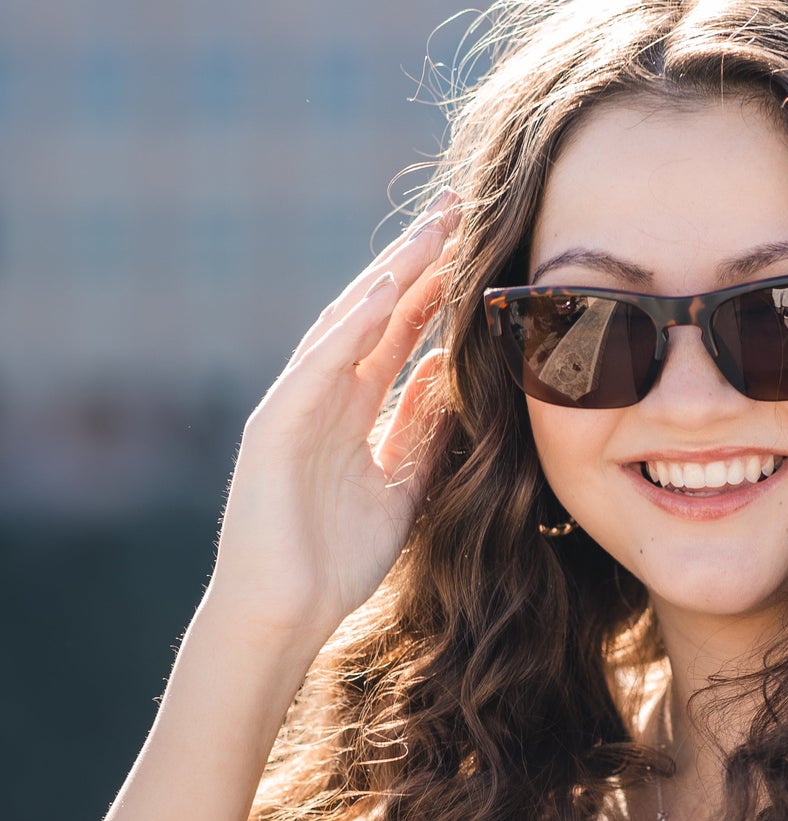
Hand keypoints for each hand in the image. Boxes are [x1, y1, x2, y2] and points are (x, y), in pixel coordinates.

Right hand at [208, 192, 462, 649]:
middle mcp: (323, 395)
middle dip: (417, 261)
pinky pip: (313, 369)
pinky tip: (379, 295)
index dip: (438, 289)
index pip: (400, 332)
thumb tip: (453, 374)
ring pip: (344, 327)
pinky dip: (345, 331)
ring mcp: (295, 406)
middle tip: (460, 206)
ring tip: (430, 232)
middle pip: (375, 313)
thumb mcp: (403, 484)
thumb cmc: (337, 559)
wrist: (285, 614)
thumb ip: (424, 429)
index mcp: (353, 408)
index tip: (480, 246)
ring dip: (386, 278)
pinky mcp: (273, 429)